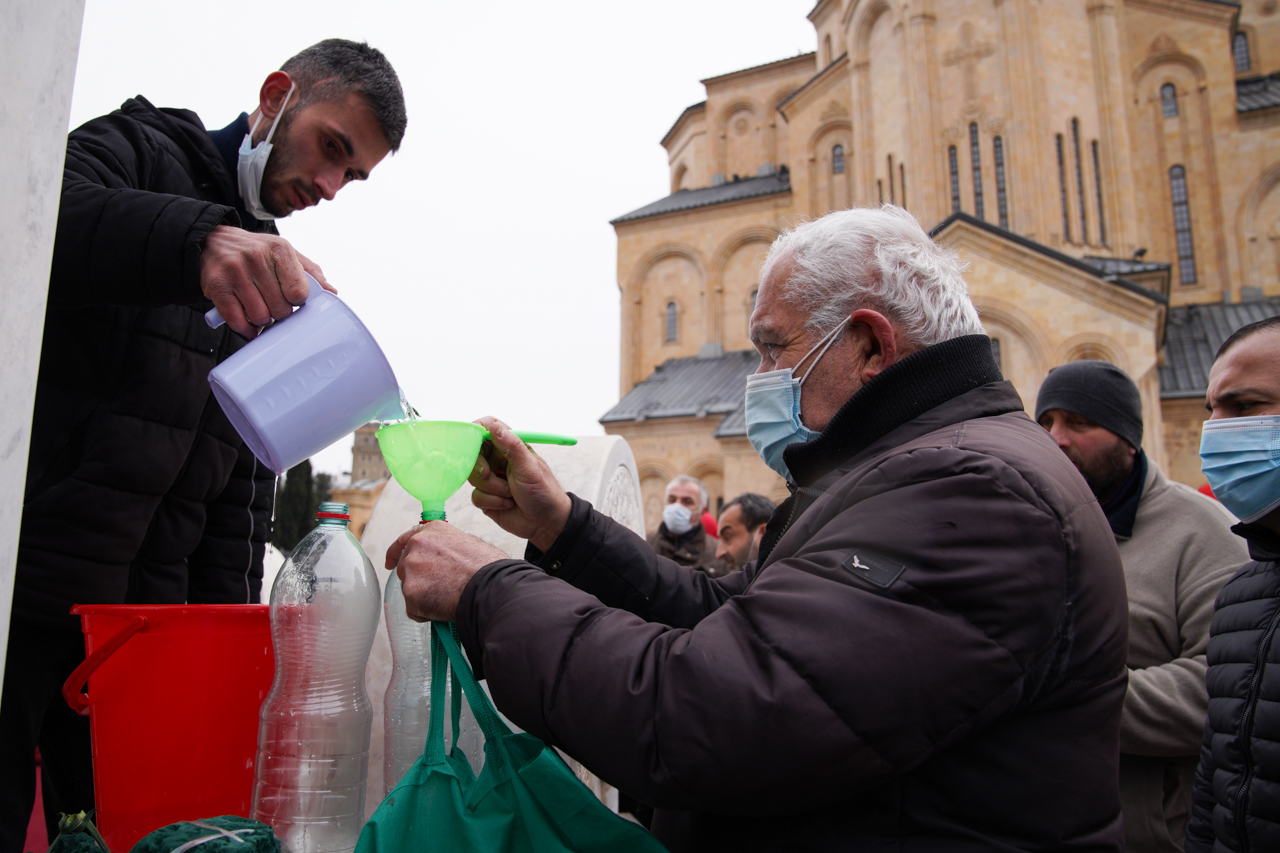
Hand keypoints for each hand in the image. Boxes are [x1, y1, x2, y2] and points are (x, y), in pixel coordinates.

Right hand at [199, 226, 336, 337]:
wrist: (213, 242)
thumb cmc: (257, 252)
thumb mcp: (285, 253)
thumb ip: (310, 272)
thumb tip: (331, 293)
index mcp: (279, 249)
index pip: (299, 292)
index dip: (296, 301)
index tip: (291, 298)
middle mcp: (256, 258)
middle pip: (280, 309)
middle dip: (279, 312)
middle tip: (272, 303)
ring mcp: (235, 272)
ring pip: (260, 317)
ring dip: (262, 320)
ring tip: (259, 308)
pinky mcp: (216, 287)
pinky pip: (237, 321)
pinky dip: (245, 328)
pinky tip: (248, 322)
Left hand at [385, 521, 507, 621]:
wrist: (490, 588)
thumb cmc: (488, 568)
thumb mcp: (467, 543)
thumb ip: (445, 547)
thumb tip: (442, 559)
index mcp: (431, 531)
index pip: (404, 540)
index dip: (395, 553)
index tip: (389, 563)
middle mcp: (416, 547)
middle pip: (405, 567)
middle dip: (417, 579)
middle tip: (437, 590)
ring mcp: (411, 570)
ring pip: (410, 589)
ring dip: (423, 597)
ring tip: (448, 599)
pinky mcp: (410, 593)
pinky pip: (414, 609)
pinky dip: (426, 613)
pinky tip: (444, 609)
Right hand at [469, 416, 571, 551]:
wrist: (545, 523)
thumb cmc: (543, 491)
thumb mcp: (529, 468)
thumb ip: (511, 447)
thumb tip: (495, 426)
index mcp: (509, 446)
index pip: (487, 428)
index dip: (475, 432)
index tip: (471, 443)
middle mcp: (498, 459)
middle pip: (473, 454)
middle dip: (480, 467)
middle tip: (489, 474)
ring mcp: (491, 478)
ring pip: (472, 477)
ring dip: (492, 488)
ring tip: (510, 493)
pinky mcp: (486, 497)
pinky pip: (475, 496)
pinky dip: (492, 502)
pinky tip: (507, 504)